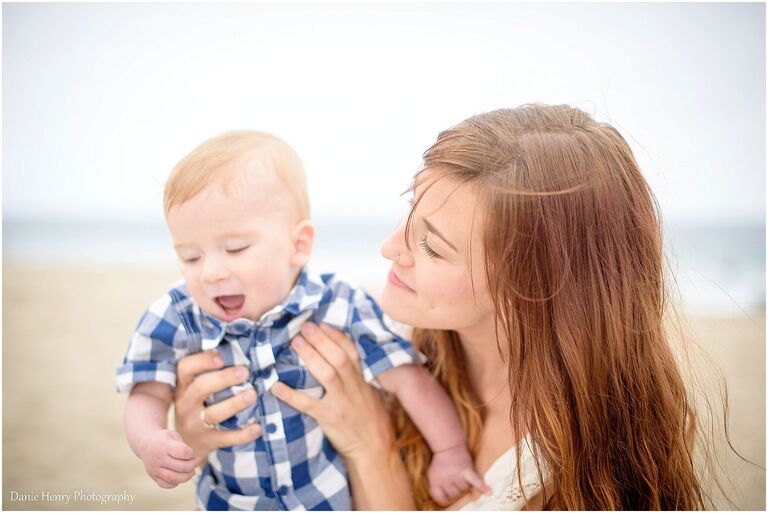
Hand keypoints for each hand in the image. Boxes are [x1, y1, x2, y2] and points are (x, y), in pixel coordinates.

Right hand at [138, 428, 197, 488]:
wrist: (145, 443)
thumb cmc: (163, 439)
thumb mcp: (173, 435)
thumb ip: (183, 447)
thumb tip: (193, 460)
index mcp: (164, 446)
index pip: (184, 453)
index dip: (192, 454)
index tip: (193, 453)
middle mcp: (159, 458)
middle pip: (181, 467)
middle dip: (193, 465)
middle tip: (197, 462)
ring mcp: (155, 469)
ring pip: (174, 478)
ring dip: (187, 476)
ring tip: (191, 471)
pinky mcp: (153, 476)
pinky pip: (166, 484)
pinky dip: (176, 483)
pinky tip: (180, 476)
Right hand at [174, 351, 261, 458]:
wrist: (184, 446)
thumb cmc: (199, 405)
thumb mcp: (196, 388)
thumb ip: (210, 370)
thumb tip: (239, 341)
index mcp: (183, 385)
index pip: (185, 368)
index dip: (202, 360)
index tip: (221, 356)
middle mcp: (185, 403)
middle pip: (201, 387)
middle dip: (224, 378)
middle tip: (245, 372)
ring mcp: (193, 424)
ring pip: (214, 413)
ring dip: (236, 403)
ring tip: (253, 394)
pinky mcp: (205, 442)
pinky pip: (225, 438)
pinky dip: (242, 434)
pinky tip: (258, 427)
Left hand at [270, 323, 393, 460]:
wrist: (375, 450)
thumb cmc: (372, 422)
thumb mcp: (372, 395)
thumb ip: (359, 378)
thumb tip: (340, 361)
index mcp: (363, 381)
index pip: (351, 352)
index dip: (337, 336)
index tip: (322, 324)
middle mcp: (354, 387)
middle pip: (338, 357)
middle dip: (321, 340)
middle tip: (304, 327)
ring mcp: (342, 403)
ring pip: (327, 374)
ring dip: (311, 356)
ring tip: (295, 342)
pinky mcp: (330, 418)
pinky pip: (309, 405)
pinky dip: (292, 395)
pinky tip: (276, 386)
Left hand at [427, 445, 489, 505]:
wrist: (448, 446)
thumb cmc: (441, 464)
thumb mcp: (432, 476)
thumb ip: (436, 490)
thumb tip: (445, 502)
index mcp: (435, 480)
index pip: (442, 499)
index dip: (446, 498)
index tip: (447, 494)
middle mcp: (445, 477)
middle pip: (455, 495)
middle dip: (456, 491)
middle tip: (455, 481)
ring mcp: (456, 473)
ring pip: (465, 490)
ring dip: (465, 486)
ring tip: (461, 477)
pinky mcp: (467, 469)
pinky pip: (475, 481)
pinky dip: (482, 487)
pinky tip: (489, 492)